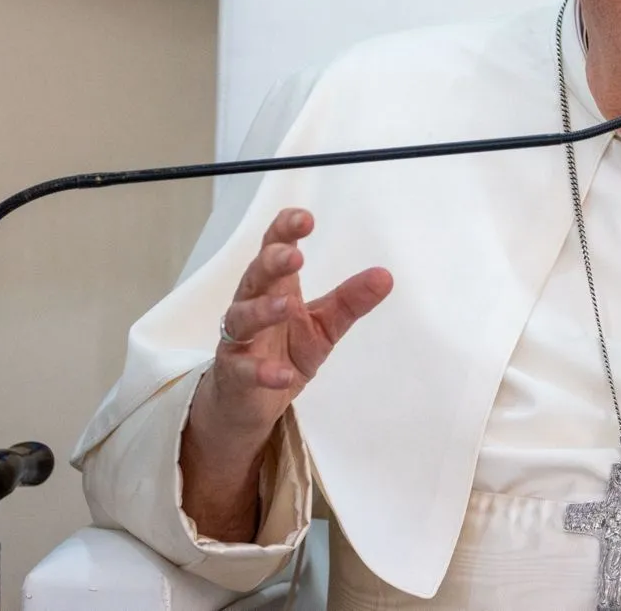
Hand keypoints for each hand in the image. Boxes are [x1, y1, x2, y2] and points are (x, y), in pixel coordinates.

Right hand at [200, 207, 393, 438]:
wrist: (250, 402)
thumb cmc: (284, 351)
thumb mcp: (325, 325)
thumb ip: (351, 301)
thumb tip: (386, 276)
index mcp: (277, 287)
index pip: (275, 249)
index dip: (285, 231)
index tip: (305, 219)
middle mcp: (253, 305)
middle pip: (256, 276)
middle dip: (272, 262)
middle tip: (295, 256)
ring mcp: (239, 340)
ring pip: (242, 318)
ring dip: (262, 310)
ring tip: (286, 306)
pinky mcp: (234, 374)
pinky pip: (243, 369)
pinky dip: (261, 371)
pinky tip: (281, 374)